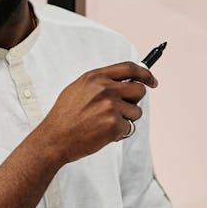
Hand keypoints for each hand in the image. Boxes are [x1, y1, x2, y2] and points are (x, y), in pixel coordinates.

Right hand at [39, 61, 156, 164]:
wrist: (54, 139)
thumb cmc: (65, 117)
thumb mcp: (78, 89)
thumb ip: (100, 82)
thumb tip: (125, 81)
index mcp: (95, 77)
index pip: (129, 68)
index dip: (145, 74)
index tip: (152, 81)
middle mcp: (104, 89)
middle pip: (139, 90)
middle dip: (135, 101)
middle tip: (123, 110)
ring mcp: (110, 106)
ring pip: (136, 111)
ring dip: (126, 120)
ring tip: (105, 124)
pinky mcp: (113, 125)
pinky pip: (129, 128)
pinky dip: (119, 133)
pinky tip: (102, 134)